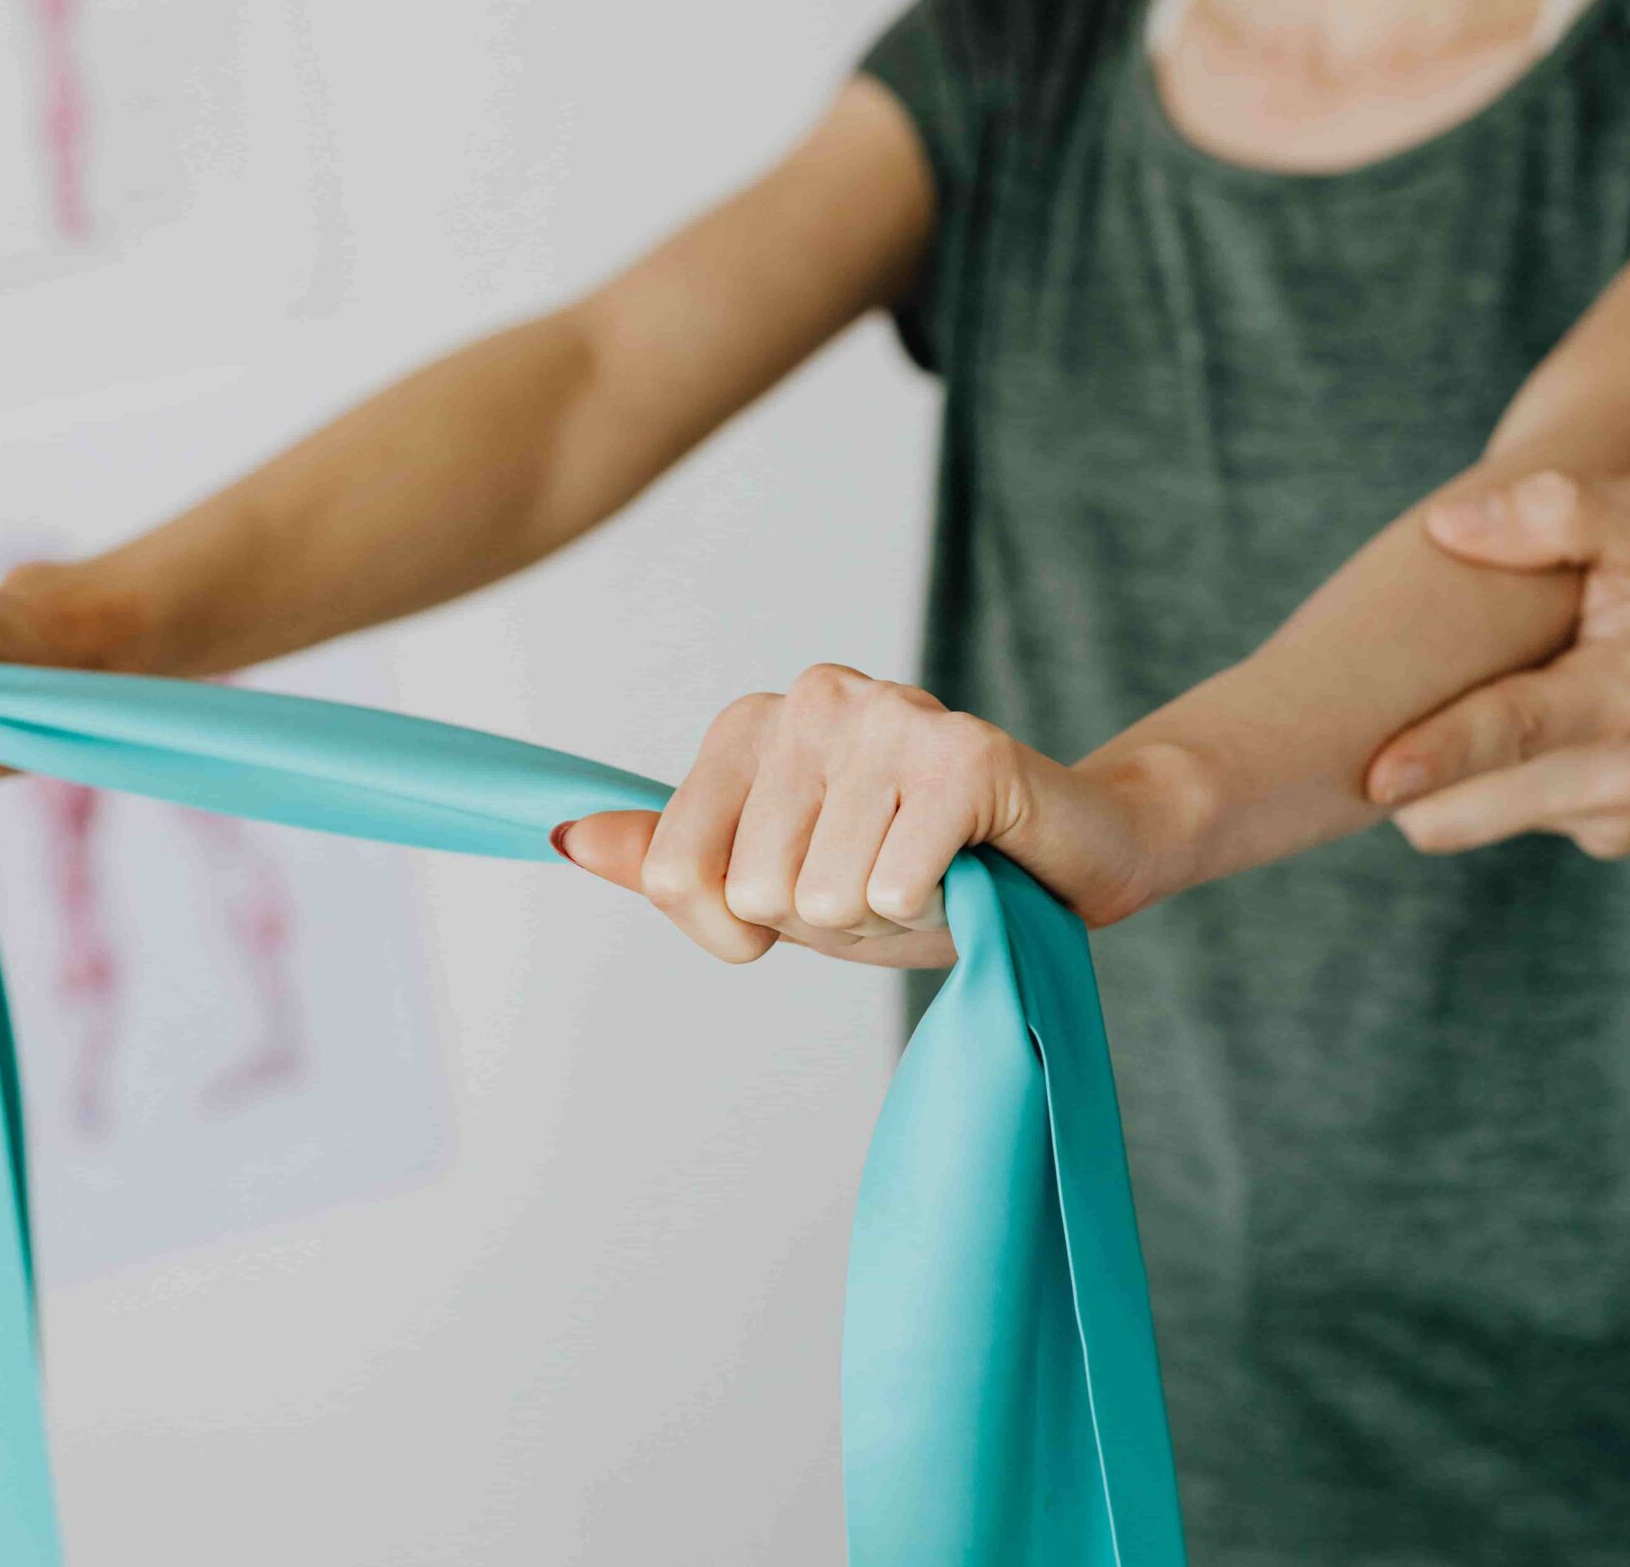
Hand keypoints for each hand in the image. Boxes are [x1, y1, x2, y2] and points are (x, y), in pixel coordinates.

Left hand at [552, 664, 1191, 967]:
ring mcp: (888, 712)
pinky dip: (933, 904)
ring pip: (822, 892)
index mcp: (750, 725)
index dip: (733, 930)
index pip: (670, 872)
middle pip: (752, 888)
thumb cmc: (917, 872)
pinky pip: (895, 882)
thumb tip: (563, 833)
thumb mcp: (777, 886)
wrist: (1066, 857)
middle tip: (887, 883)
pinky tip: (966, 868)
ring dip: (884, 915)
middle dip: (823, 920)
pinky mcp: (964, 750)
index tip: (796, 909)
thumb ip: (669, 861)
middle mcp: (810, 699)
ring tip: (928, 873)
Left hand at [1364, 471, 1629, 857]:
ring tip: (1472, 708)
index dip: (1437, 756)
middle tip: (1369, 733)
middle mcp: (1620, 777)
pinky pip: (1528, 816)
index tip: (1375, 777)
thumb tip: (1448, 528)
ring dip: (1461, 778)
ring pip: (1483, 817)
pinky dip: (1513, 782)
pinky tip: (1541, 731)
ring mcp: (1618, 819)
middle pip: (1463, 810)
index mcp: (1625, 696)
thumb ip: (1555, 512)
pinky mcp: (1619, 839)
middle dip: (1410, 782)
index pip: (1512, 732)